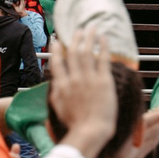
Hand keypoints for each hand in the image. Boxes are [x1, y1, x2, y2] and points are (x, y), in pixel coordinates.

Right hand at [45, 36, 118, 152]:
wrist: (90, 130)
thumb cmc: (75, 124)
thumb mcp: (58, 108)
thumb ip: (55, 93)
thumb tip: (55, 83)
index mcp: (62, 86)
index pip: (57, 63)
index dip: (56, 50)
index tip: (57, 40)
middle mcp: (74, 79)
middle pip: (73, 53)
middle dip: (75, 39)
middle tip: (77, 30)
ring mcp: (89, 78)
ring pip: (87, 52)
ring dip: (88, 37)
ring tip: (90, 27)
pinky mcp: (103, 80)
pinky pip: (103, 58)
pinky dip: (103, 46)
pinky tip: (103, 37)